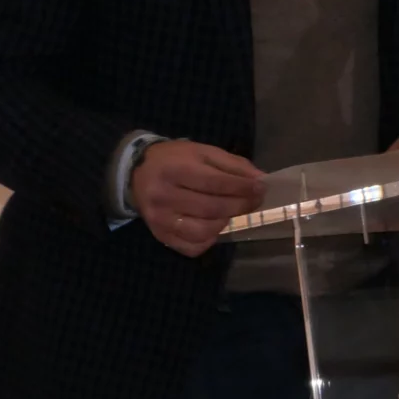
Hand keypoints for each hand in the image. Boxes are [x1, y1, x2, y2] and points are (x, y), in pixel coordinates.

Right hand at [132, 140, 267, 257]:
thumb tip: (260, 181)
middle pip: (212, 208)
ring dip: (225, 223)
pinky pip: (193, 247)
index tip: (261, 188)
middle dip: (240, 206)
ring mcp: (161, 220)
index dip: (242, 187)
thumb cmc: (175, 160)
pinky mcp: (160, 236)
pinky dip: (209, 240)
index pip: (215, 183)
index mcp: (175, 169)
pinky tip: (213, 226)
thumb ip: (232, 165)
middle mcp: (164, 196)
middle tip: (255, 201)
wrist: (137, 173)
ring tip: (231, 212)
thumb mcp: (202, 152)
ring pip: (203, 231)